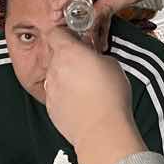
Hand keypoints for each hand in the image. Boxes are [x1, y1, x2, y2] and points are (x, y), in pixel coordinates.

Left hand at [43, 27, 144, 163]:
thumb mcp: (112, 64)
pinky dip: (66, 95)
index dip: (64, 33)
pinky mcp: (51, 107)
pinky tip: (82, 102)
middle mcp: (55, 69)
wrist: (102, 130)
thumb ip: (97, 56)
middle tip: (86, 63)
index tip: (73, 36)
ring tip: (87, 87)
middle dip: (69, 58)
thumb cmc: (110, 98)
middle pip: (55, 55)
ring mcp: (50, 89)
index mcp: (68, 53)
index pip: (55, 32)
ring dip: (66, 77)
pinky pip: (56, 94)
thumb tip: (94, 58)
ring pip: (55, 76)